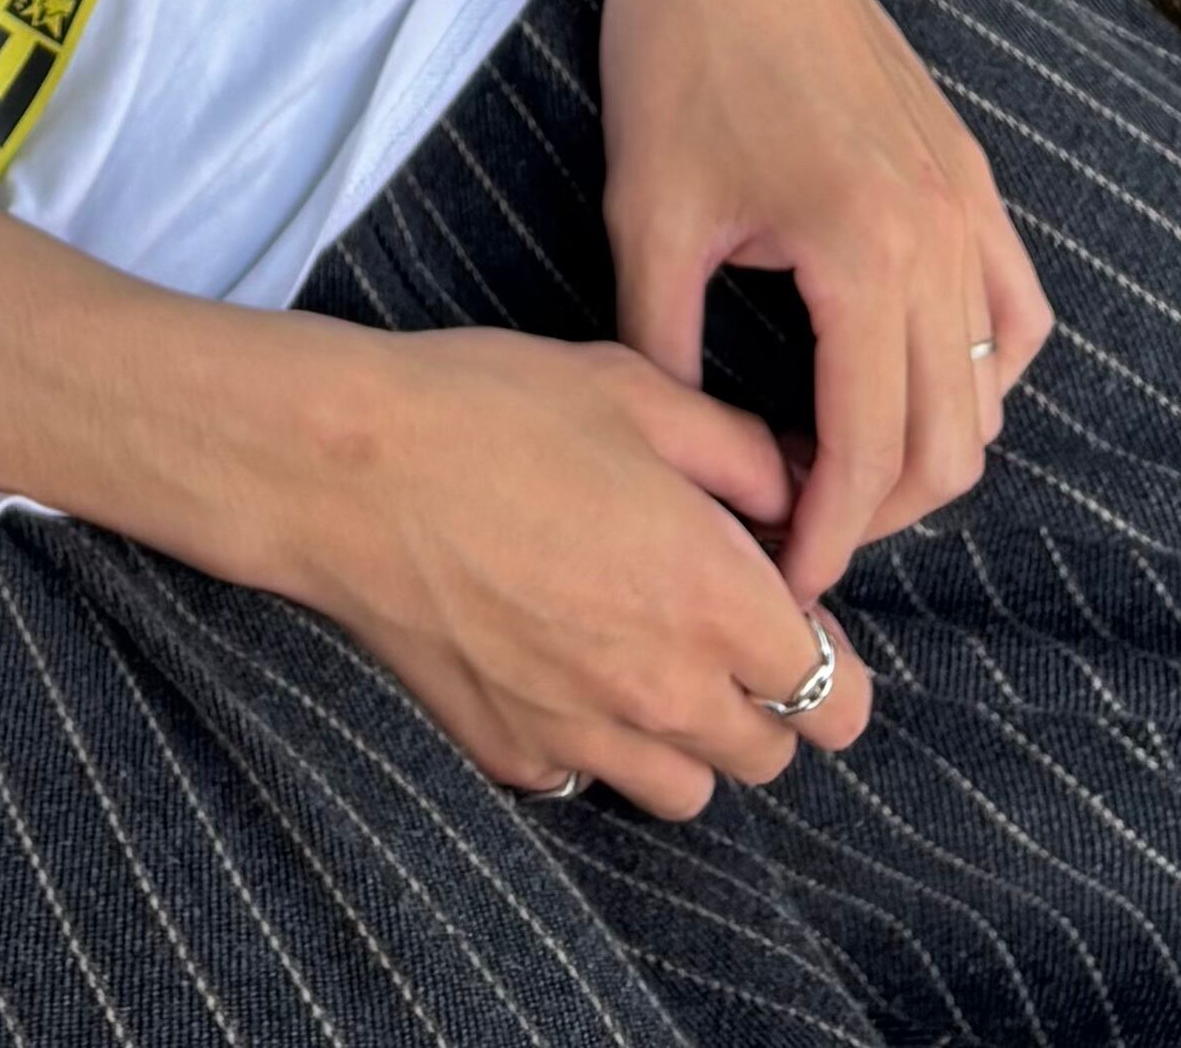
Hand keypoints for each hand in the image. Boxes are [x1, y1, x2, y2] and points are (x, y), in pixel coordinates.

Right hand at [257, 319, 869, 811]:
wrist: (341, 467)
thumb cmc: (489, 410)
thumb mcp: (635, 391)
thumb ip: (746, 454)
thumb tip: (798, 495)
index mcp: (715, 603)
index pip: (839, 701)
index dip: (826, 652)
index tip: (780, 600)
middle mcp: (664, 693)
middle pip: (770, 755)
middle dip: (760, 695)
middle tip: (705, 615)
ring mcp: (583, 736)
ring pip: (687, 789)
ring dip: (685, 737)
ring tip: (635, 649)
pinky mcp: (510, 752)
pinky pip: (585, 778)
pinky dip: (589, 741)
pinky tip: (551, 660)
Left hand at [572, 0, 1054, 609]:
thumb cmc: (675, 51)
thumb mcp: (649, 211)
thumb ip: (664, 350)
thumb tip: (683, 461)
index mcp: (864, 250)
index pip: (870, 453)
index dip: (827, 537)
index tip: (780, 580)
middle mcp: (942, 234)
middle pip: (948, 442)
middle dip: (879, 512)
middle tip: (800, 530)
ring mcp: (971, 201)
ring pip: (991, 387)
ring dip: (928, 447)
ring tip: (837, 463)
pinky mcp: (972, 173)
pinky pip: (1013, 312)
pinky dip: (978, 372)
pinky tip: (903, 379)